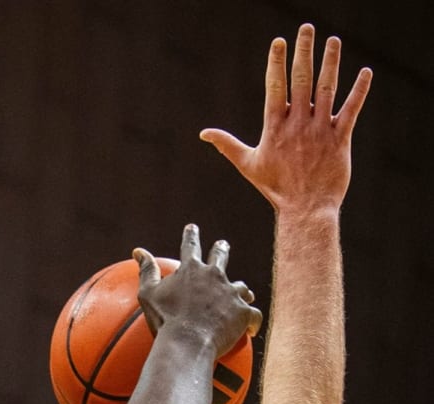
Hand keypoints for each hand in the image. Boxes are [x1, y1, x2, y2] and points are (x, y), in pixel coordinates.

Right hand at [134, 223, 261, 359]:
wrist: (187, 343)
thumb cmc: (165, 321)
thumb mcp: (148, 294)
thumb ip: (146, 271)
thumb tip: (139, 251)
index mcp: (191, 269)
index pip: (190, 245)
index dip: (191, 236)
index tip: (192, 228)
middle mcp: (214, 275)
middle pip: (221, 256)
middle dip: (221, 249)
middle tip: (222, 245)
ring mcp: (231, 293)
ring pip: (241, 287)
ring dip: (241, 291)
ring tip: (244, 295)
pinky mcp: (243, 312)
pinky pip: (253, 315)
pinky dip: (251, 322)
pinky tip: (251, 329)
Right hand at [199, 23, 371, 213]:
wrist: (305, 208)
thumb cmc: (276, 188)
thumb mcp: (248, 165)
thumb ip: (228, 145)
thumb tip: (204, 134)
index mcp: (275, 128)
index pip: (275, 87)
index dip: (277, 62)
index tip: (279, 41)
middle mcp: (298, 124)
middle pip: (302, 79)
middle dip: (304, 51)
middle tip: (307, 28)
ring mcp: (321, 130)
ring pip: (327, 89)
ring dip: (331, 62)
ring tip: (333, 41)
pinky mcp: (341, 139)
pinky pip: (352, 109)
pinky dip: (359, 90)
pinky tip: (365, 72)